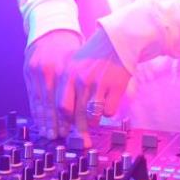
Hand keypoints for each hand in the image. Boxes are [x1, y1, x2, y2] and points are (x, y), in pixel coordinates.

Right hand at [23, 30, 81, 138]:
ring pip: (40, 102)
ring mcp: (35, 72)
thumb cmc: (70, 46)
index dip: (70, 116)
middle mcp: (49, 71)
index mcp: (64, 68)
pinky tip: (40, 122)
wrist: (50, 28)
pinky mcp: (27, 73)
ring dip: (45, 120)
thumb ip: (83, 81)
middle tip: (62, 137)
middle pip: (52, 103)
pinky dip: (36, 111)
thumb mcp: (79, 61)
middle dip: (57, 123)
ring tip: (50, 134)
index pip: (66, 98)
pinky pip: (31, 96)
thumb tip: (95, 105)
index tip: (74, 130)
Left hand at [57, 28, 130, 143]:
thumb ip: (68, 90)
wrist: (118, 40)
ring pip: (93, 117)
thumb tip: (65, 120)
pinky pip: (109, 112)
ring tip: (96, 114)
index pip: (62, 107)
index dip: (63, 123)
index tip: (65, 134)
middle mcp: (82, 80)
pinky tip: (110, 100)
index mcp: (68, 75)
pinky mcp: (116, 86)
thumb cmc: (94, 57)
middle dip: (79, 130)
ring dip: (94, 121)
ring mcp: (99, 83)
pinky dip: (109, 111)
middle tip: (83, 139)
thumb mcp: (75, 68)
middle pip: (76, 115)